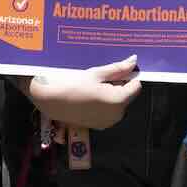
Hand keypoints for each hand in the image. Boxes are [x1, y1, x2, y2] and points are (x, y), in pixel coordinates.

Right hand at [24, 56, 141, 129]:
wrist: (51, 100)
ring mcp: (108, 122)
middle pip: (127, 95)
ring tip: (93, 87)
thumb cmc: (74, 83)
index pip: (136, 86)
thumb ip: (118, 68)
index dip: (128, 76)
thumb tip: (134, 60)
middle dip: (118, 85)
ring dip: (111, 94)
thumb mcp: (97, 73)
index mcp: (119, 100)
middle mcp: (117, 115)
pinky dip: (104, 103)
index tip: (116, 70)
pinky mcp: (99, 126)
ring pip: (118, 103)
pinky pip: (109, 111)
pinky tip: (89, 96)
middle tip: (100, 77)